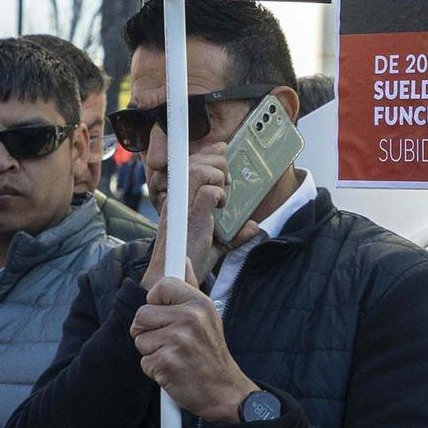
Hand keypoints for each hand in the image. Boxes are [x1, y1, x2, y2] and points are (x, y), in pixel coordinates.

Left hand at [130, 275, 258, 423]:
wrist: (224, 391)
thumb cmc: (210, 352)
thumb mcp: (207, 315)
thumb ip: (190, 286)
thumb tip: (182, 259)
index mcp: (199, 303)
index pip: (160, 285)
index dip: (155, 301)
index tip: (163, 313)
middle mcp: (190, 318)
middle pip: (141, 315)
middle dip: (147, 331)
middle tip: (167, 341)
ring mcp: (178, 341)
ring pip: (140, 339)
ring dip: (151, 351)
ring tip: (173, 356)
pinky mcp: (167, 363)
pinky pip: (144, 361)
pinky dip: (154, 370)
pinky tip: (172, 371)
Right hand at [142, 142, 230, 288]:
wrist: (174, 278)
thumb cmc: (189, 260)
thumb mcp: (216, 245)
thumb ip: (233, 234)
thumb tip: (253, 226)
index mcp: (180, 198)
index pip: (191, 162)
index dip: (208, 152)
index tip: (223, 149)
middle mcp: (177, 197)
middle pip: (195, 160)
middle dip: (217, 161)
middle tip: (227, 180)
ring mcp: (181, 205)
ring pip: (199, 170)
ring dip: (217, 175)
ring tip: (223, 193)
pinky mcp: (188, 215)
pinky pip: (206, 191)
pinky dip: (218, 194)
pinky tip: (220, 205)